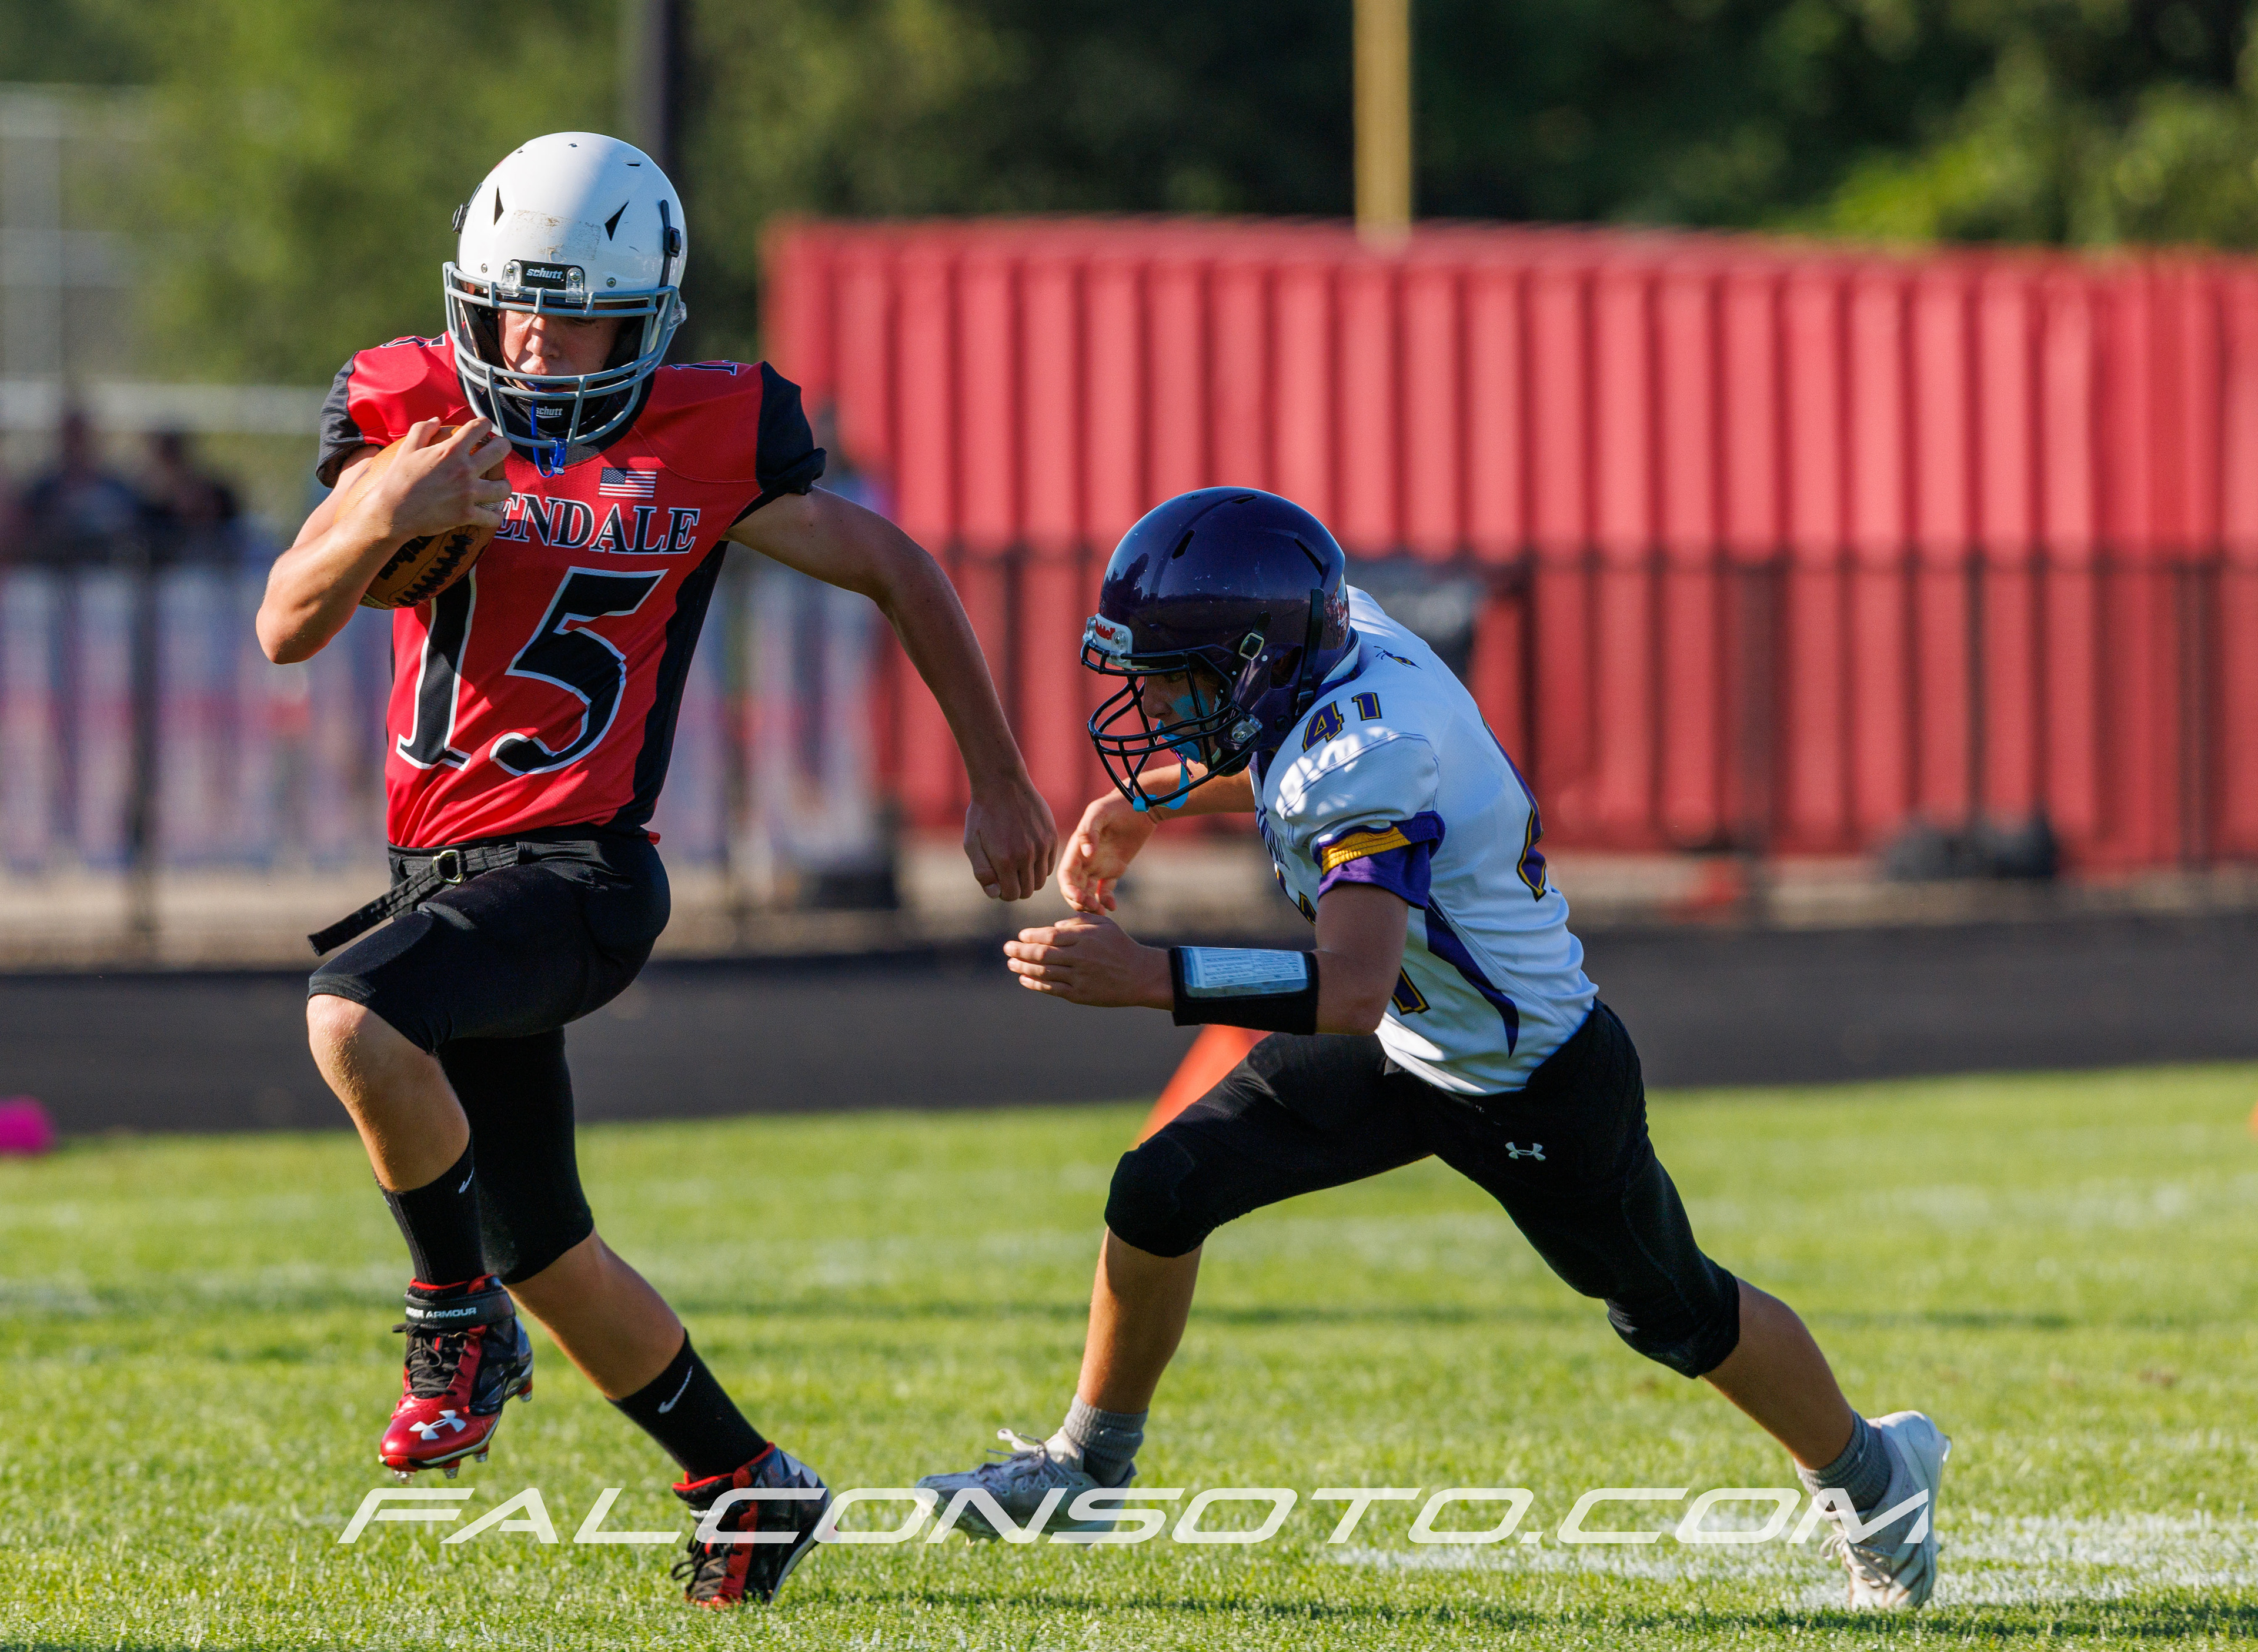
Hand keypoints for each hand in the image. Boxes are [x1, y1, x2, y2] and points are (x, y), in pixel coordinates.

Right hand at [351, 418, 511, 540]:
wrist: (392, 512)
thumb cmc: (398, 479)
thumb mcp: (407, 448)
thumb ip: (422, 430)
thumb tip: (437, 420)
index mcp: (450, 451)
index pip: (479, 427)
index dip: (485, 425)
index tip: (484, 428)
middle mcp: (464, 470)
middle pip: (501, 450)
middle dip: (503, 447)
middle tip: (499, 450)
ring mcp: (468, 493)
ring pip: (504, 487)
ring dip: (502, 485)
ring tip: (497, 485)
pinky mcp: (467, 515)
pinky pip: (493, 517)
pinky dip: (494, 516)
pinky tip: (492, 513)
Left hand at [964, 775, 1057, 900]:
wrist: (1002, 784)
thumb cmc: (982, 814)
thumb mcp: (971, 844)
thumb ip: (982, 872)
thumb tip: (996, 894)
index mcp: (1005, 860)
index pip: (1011, 894)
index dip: (1003, 893)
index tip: (998, 882)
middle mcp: (1027, 856)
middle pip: (1027, 891)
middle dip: (1016, 888)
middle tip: (1006, 875)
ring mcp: (1042, 846)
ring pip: (1041, 881)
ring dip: (1029, 879)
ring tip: (1017, 866)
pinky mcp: (1051, 837)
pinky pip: (1049, 865)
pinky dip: (1039, 866)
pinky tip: (1027, 855)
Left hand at [1004, 913, 1171, 1007]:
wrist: (1139, 976)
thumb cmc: (1119, 945)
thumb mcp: (1103, 924)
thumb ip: (1077, 921)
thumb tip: (1052, 927)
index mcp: (1085, 938)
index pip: (1050, 936)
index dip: (1032, 936)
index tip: (1021, 935)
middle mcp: (1080, 957)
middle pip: (1042, 954)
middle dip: (1020, 951)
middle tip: (1007, 948)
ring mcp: (1079, 977)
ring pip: (1044, 972)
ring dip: (1024, 967)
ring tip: (1011, 963)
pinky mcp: (1080, 995)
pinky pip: (1052, 989)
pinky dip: (1035, 984)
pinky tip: (1024, 978)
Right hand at [1059, 790, 1158, 913]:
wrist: (1141, 805)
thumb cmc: (1118, 805)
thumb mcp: (1100, 812)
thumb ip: (1089, 830)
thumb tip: (1086, 854)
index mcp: (1077, 848)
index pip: (1065, 875)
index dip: (1068, 889)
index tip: (1079, 898)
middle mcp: (1085, 859)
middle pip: (1074, 888)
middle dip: (1079, 901)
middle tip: (1094, 908)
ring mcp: (1099, 865)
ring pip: (1088, 892)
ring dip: (1091, 904)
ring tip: (1102, 911)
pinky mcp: (1114, 869)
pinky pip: (1105, 889)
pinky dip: (1106, 900)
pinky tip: (1112, 906)